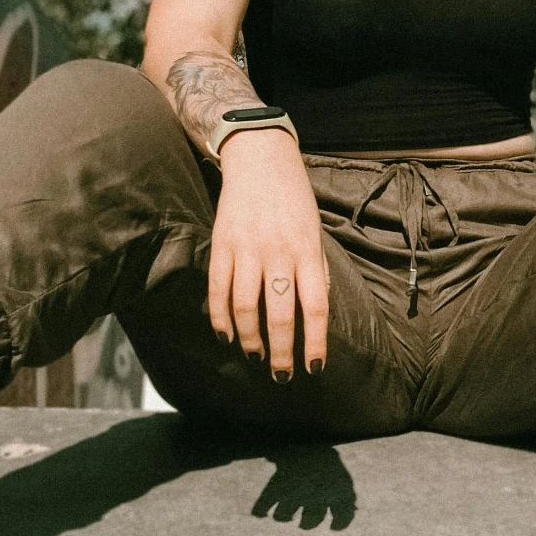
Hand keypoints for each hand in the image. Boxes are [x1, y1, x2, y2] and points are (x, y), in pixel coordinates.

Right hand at [207, 128, 329, 379]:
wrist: (260, 159)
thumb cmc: (295, 200)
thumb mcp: (316, 233)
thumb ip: (316, 271)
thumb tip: (317, 314)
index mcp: (308, 252)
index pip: (315, 307)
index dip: (315, 342)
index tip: (314, 368)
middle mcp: (279, 253)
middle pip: (279, 315)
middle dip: (281, 352)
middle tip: (281, 375)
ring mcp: (247, 250)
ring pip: (245, 308)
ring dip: (250, 339)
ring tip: (256, 356)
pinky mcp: (222, 245)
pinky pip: (218, 290)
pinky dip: (220, 318)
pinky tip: (226, 335)